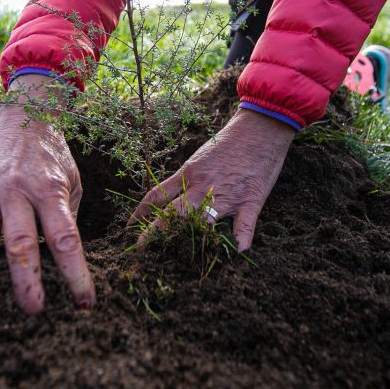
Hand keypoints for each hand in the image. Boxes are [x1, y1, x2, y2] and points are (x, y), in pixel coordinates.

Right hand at [0, 75, 92, 313]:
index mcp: (50, 189)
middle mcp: (17, 189)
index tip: (84, 302)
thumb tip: (63, 263)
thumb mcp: (73, 182)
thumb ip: (68, 219)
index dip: (75, 273)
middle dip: (26, 281)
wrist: (25, 117)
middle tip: (33, 311)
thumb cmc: (54, 157)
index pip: (65, 238)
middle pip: (20, 242)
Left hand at [130, 108, 294, 250]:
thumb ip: (188, 178)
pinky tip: (236, 253)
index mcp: (189, 174)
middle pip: (172, 214)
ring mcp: (227, 195)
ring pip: (203, 222)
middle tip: (141, 251)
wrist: (260, 127)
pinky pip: (244, 225)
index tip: (129, 227)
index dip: (140, 212)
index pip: (157, 195)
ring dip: (193, 241)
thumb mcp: (201, 157)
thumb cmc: (230, 141)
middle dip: (155, 234)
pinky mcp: (251, 199)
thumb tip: (172, 196)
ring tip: (182, 261)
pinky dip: (241, 240)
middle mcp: (203, 187)